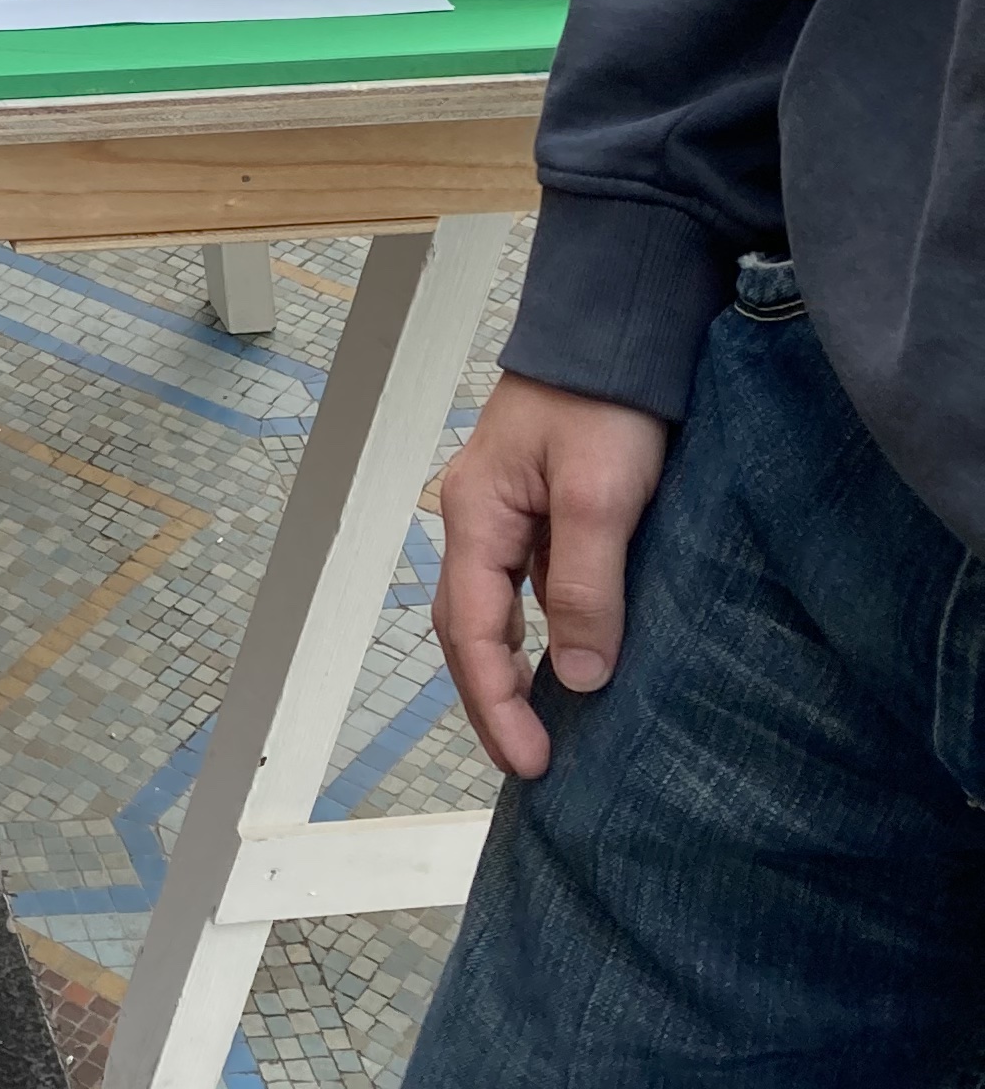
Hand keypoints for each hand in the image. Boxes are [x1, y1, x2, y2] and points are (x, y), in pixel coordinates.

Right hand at [433, 373, 670, 782]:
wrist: (620, 329)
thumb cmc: (604, 397)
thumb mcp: (601, 495)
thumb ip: (587, 586)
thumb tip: (578, 675)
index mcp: (476, 515)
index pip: (472, 632)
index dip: (497, 704)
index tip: (531, 760)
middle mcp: (479, 518)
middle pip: (467, 628)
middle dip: (492, 699)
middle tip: (532, 759)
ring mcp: (508, 512)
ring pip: (495, 609)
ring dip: (513, 670)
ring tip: (547, 724)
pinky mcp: (542, 507)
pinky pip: (531, 586)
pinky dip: (541, 632)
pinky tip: (573, 657)